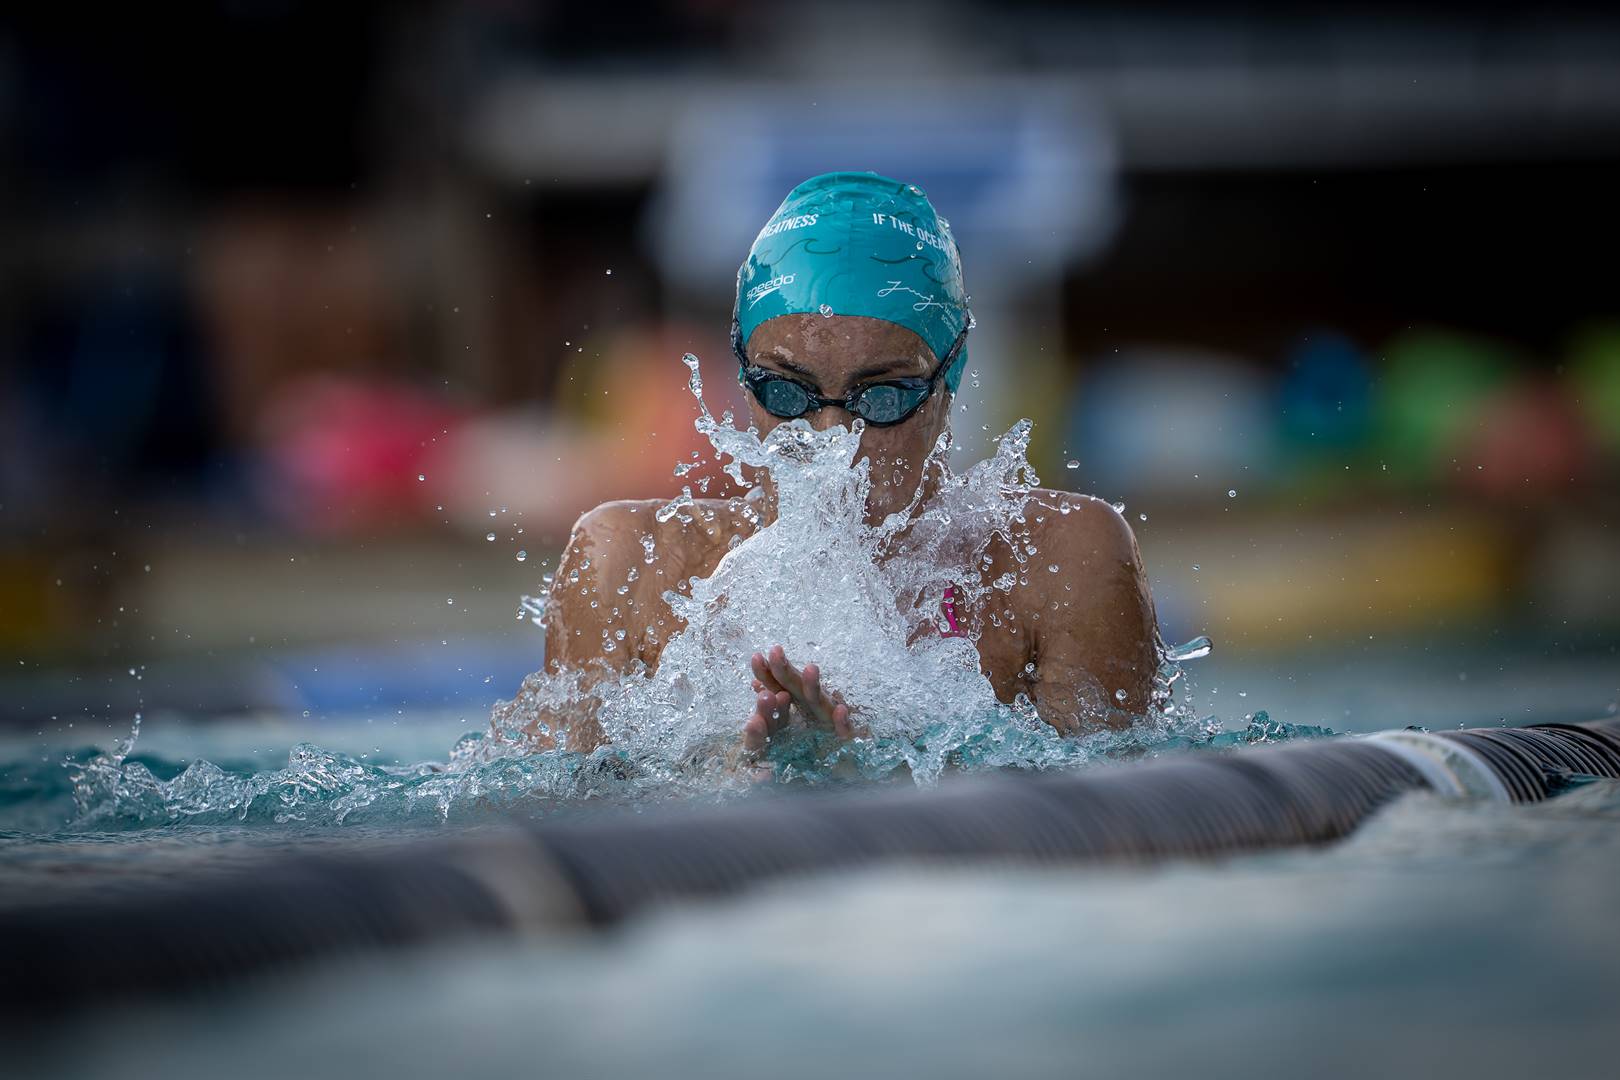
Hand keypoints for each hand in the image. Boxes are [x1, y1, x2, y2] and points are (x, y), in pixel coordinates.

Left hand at [740, 644, 854, 755]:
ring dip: (814, 687)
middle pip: (797, 688)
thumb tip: (755, 684)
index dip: (768, 673)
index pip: (780, 686)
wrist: (843, 763)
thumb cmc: (811, 743)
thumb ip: (769, 709)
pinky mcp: (846, 740)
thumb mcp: (782, 727)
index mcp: (796, 703)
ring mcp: (829, 723)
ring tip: (811, 669)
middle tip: (775, 651)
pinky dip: (842, 722)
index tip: (756, 657)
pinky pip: (845, 731)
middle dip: (786, 670)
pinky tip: (840, 711)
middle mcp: (812, 708)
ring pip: (820, 703)